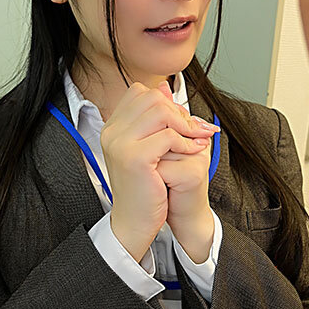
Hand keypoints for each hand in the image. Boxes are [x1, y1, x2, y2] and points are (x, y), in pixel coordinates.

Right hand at [100, 82, 216, 261]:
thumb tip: (165, 87)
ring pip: (161, 111)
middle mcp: (112, 132)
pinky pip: (169, 136)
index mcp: (113, 127)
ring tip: (196, 141)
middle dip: (179, 112)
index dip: (165, 102)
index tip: (181, 123)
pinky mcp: (134, 158)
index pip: (140, 92)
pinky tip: (193, 153)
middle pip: (152, 98)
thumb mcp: (150, 147)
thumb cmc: (145, 187)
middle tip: (194, 131)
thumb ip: (156, 120)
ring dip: (185, 125)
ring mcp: (120, 144)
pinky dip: (186, 143)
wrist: (134, 221)